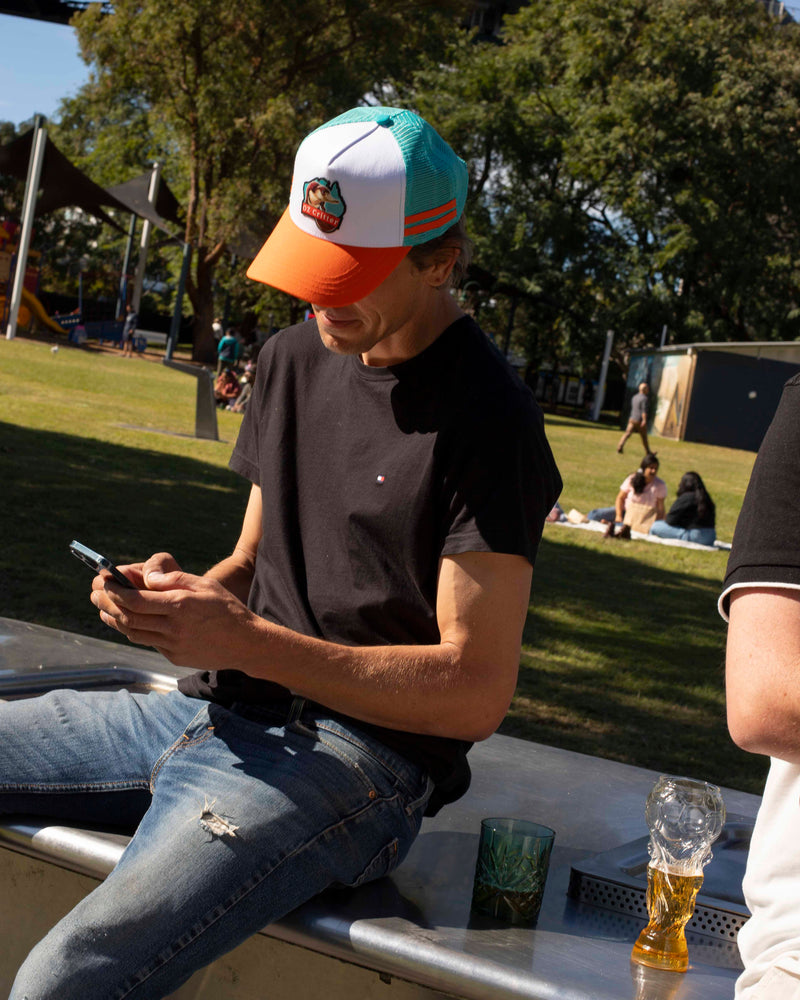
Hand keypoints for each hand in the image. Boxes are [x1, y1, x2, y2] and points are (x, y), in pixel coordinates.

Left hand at [90, 552, 257, 667]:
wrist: (246, 643)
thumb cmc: (227, 608)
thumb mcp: (206, 585)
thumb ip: (176, 580)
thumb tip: (148, 578)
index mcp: (180, 605)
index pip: (135, 600)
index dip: (114, 591)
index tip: (103, 581)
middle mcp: (174, 627)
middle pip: (128, 618)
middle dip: (106, 604)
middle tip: (95, 593)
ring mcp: (173, 645)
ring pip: (133, 633)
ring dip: (114, 620)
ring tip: (103, 608)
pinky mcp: (175, 656)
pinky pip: (148, 642)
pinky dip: (133, 630)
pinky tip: (127, 622)